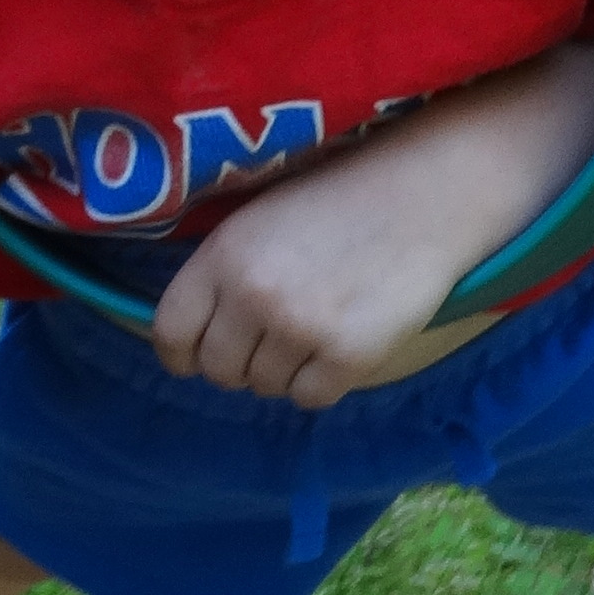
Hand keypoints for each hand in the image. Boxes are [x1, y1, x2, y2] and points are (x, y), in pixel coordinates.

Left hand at [151, 144, 489, 403]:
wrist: (422, 195)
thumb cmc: (337, 202)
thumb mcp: (258, 221)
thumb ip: (222, 274)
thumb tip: (198, 336)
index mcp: (222, 255)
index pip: (171, 333)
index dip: (182, 353)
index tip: (199, 355)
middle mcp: (253, 295)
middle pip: (218, 370)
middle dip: (240, 363)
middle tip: (274, 337)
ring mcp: (300, 328)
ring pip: (265, 387)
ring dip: (285, 370)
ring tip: (316, 328)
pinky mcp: (348, 355)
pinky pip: (310, 398)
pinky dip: (322, 382)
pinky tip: (340, 344)